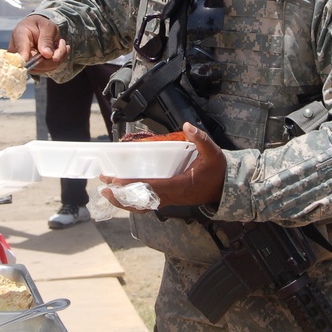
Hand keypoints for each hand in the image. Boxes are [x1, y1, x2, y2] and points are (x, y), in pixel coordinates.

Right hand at [8, 14, 68, 70]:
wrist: (37, 28)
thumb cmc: (40, 25)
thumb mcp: (47, 26)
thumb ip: (46, 39)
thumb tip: (47, 55)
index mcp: (20, 36)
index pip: (20, 48)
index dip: (23, 55)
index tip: (26, 58)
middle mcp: (18, 52)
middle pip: (34, 63)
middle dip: (54, 57)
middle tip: (62, 43)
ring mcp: (24, 62)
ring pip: (43, 68)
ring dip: (57, 58)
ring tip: (61, 44)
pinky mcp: (32, 67)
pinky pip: (46, 69)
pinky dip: (57, 60)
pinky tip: (60, 50)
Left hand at [99, 123, 226, 211]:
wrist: (227, 188)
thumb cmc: (218, 171)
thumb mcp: (213, 153)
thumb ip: (201, 139)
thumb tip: (188, 125)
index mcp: (180, 186)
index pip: (150, 188)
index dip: (131, 186)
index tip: (115, 181)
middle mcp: (172, 197)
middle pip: (141, 202)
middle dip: (121, 196)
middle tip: (103, 187)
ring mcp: (171, 200)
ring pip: (143, 206)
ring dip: (124, 201)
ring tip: (108, 191)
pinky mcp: (170, 200)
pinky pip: (148, 204)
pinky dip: (134, 201)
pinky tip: (124, 194)